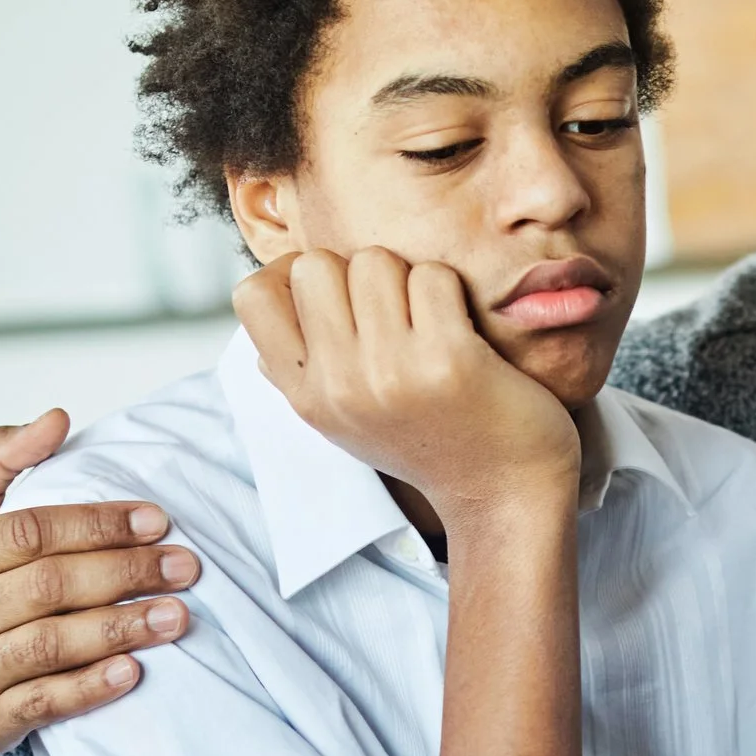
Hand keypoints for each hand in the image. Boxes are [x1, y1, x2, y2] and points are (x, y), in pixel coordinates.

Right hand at [0, 413, 197, 755]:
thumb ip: (0, 462)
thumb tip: (57, 418)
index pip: (30, 531)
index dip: (99, 524)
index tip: (157, 519)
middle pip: (49, 584)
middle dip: (126, 572)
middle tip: (187, 566)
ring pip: (52, 643)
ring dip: (122, 627)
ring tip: (178, 615)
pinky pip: (46, 701)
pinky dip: (92, 686)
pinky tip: (134, 670)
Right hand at [232, 249, 580, 527]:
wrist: (503, 493)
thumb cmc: (427, 443)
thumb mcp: (343, 418)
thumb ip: (299, 367)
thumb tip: (261, 300)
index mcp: (307, 396)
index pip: (252, 296)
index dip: (290, 273)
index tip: (333, 291)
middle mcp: (339, 385)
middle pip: (315, 265)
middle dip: (355, 271)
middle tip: (391, 308)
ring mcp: (391, 372)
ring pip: (375, 261)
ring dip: (408, 277)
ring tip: (428, 321)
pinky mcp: (449, 359)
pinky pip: (432, 276)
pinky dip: (450, 289)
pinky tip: (462, 329)